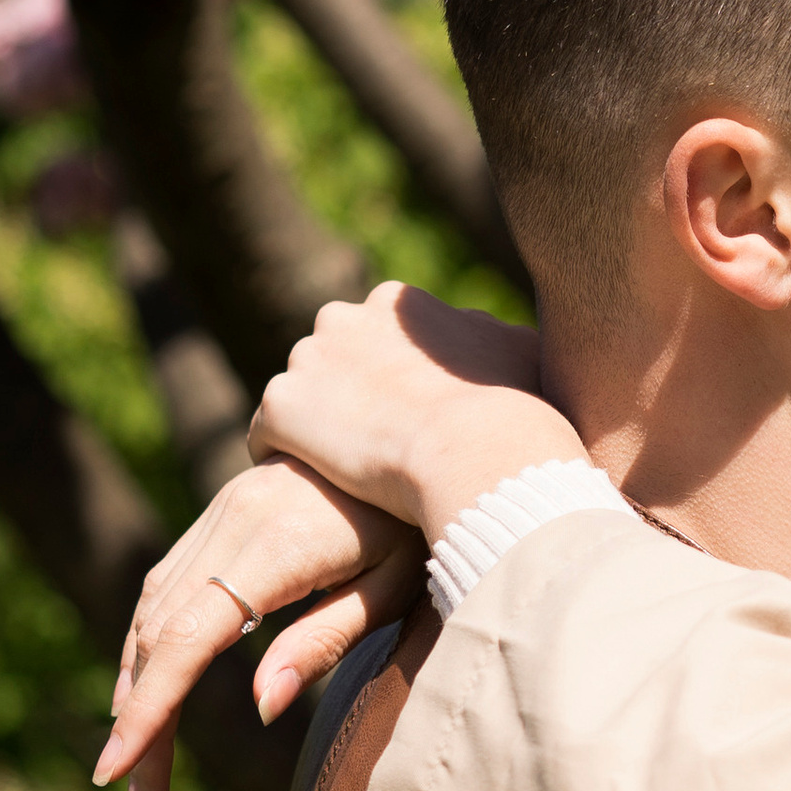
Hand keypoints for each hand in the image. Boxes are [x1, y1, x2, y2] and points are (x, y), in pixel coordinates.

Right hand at [95, 455, 425, 790]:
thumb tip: (259, 706)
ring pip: (150, 607)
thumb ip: (325, 641)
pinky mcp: (223, 510)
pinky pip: (166, 583)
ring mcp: (220, 511)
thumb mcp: (393, 586)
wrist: (420, 424)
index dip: (147, 710)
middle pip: (156, 635)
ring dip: (135, 686)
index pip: (186, 641)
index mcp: (273, 548)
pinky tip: (150, 690)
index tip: (118, 771)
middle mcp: (231, 523)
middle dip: (138, 721)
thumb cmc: (420, 521)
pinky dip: (149, 641)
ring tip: (139, 761)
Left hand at [252, 280, 581, 541]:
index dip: (387, 383)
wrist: (474, 446)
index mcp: (395, 303)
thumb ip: (503, 342)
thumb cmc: (511, 407)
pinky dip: (286, 459)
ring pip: (299, 399)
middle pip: (329, 361)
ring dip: (315, 431)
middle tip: (372, 448)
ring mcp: (305, 361)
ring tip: (341, 474)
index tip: (405, 421)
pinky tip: (312, 487)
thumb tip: (507, 343)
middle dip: (344, 398)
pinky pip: (267, 437)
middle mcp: (342, 317)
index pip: (374, 338)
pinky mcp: (282, 408)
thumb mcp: (522, 354)